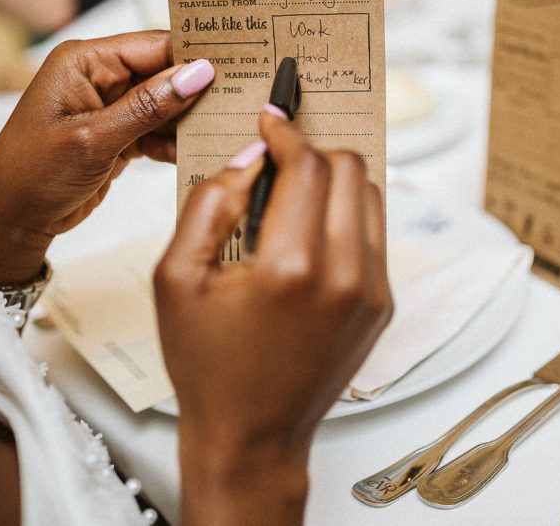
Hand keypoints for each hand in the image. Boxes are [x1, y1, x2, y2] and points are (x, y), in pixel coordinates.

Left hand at [0, 33, 214, 283]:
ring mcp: (109, 107)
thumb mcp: (93, 139)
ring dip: (191, 118)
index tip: (236, 63)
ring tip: (229, 125)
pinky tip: (201, 149)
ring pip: (166, 104)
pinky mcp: (118, 136)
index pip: (152, 45)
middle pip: (164, 72)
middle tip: (241, 97)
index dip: (193, 55)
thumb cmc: (30, 174)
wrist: (8, 221)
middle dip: (198, 88)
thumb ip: (149, 106)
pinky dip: (176, 142)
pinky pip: (158, 130)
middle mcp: (98, 77)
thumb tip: (197, 73)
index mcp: (84, 61)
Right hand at [155, 110, 390, 524]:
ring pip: (372, 196)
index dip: (287, 133)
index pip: (309, 165)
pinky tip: (308, 233)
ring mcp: (373, 293)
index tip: (270, 122)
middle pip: (351, 169)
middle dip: (314, 152)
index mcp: (291, 268)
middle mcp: (346, 277)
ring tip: (293, 196)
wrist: (252, 438)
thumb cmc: (207, 365)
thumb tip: (248, 157)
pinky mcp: (383, 306)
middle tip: (278, 161)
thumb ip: (209, 204)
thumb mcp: (176, 279)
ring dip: (335, 182)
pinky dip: (346, 217)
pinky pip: (376, 235)